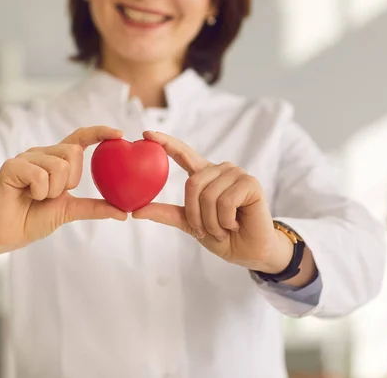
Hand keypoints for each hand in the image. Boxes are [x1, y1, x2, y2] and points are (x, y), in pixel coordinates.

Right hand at [0, 126, 127, 272]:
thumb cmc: (35, 218)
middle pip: (73, 152)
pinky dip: (40, 191)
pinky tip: (28, 196)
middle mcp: (42, 153)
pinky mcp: (11, 166)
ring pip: (58, 165)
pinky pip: (40, 174)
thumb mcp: (71, 211)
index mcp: (56, 159)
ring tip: (38, 197)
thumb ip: (95, 207)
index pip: (80, 138)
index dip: (99, 132)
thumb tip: (124, 212)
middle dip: (70, 180)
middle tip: (53, 194)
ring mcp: (25, 158)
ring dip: (54, 190)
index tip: (119, 133)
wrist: (8, 235)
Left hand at [132, 131, 292, 273]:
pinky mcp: (250, 183)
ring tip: (223, 228)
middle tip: (206, 230)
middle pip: (192, 184)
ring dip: (212, 222)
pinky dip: (225, 221)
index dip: (166, 142)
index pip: (183, 154)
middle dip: (195, 215)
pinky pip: (225, 202)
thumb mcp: (190, 224)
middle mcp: (220, 170)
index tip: (146, 134)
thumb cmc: (222, 236)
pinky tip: (236, 224)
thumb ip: (166, 214)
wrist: (248, 252)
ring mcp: (237, 174)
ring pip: (208, 195)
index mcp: (205, 175)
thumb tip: (136, 211)